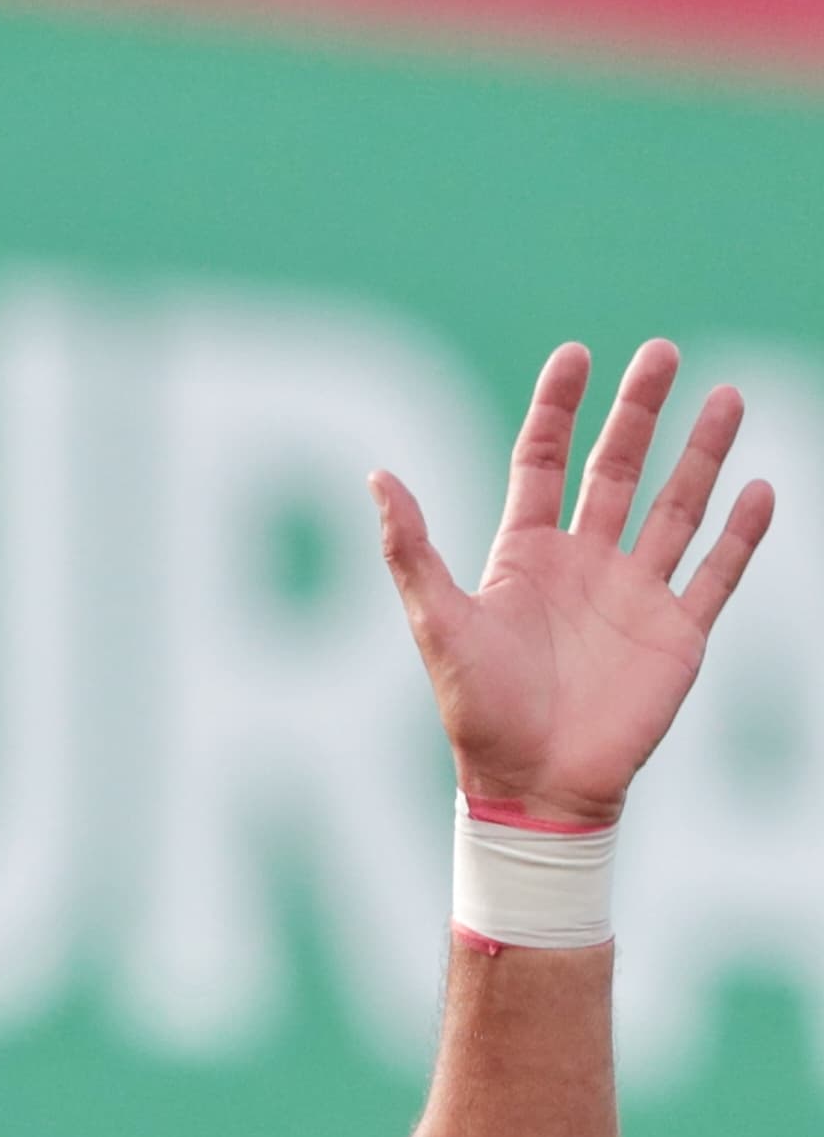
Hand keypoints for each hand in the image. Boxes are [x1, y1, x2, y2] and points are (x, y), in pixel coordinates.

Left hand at [375, 338, 772, 829]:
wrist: (533, 784)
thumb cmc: (478, 711)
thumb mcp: (437, 622)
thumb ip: (410, 551)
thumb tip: (376, 477)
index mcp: (524, 556)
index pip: (543, 463)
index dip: (558, 409)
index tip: (577, 356)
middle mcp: (583, 564)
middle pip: (617, 469)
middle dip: (640, 411)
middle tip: (663, 352)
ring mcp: (634, 594)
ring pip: (678, 506)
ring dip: (703, 453)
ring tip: (726, 396)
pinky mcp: (677, 631)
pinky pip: (717, 571)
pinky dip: (740, 532)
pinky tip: (759, 488)